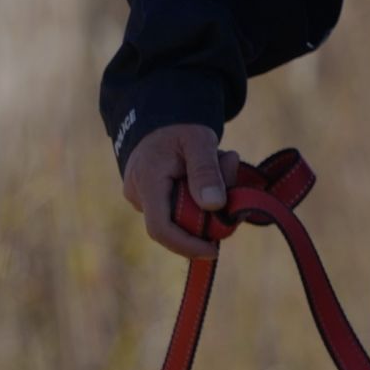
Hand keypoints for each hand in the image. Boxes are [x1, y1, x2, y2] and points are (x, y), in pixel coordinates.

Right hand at [121, 124, 241, 258]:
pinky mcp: (151, 201)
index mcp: (146, 181)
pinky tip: (209, 174)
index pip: (161, 229)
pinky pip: (179, 211)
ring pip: (181, 218)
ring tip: (220, 162)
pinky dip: (200, 199)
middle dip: (209, 213)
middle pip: (177, 225)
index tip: (214, 250)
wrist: (160, 119)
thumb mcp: (199, 140)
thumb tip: (214, 205)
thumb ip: (207, 171)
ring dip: (207, 202)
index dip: (187, 245)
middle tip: (230, 173)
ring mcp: (142, 200)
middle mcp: (138, 195)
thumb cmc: (179, 127)